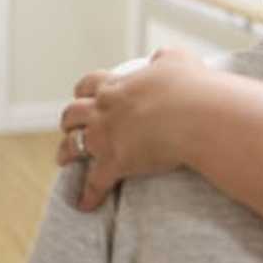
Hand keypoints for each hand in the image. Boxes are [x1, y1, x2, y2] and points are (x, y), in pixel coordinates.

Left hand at [59, 48, 207, 210]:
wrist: (197, 115)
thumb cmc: (192, 86)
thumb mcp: (178, 59)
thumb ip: (165, 58)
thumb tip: (160, 58)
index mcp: (118, 85)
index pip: (90, 83)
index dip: (85, 90)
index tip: (86, 95)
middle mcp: (104, 110)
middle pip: (72, 113)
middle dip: (70, 120)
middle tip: (72, 127)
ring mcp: (106, 137)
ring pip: (73, 145)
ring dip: (66, 152)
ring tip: (64, 159)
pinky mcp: (115, 163)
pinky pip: (95, 183)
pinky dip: (89, 195)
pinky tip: (85, 204)